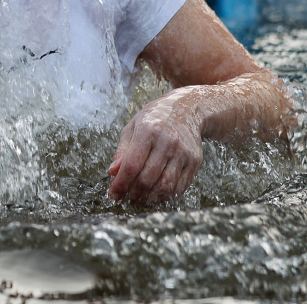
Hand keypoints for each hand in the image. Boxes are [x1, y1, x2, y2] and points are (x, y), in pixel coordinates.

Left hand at [107, 89, 203, 203]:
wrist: (188, 108)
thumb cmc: (155, 118)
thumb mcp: (133, 127)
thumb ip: (122, 151)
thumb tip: (112, 173)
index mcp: (148, 130)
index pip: (131, 165)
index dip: (120, 184)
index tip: (113, 194)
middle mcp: (167, 141)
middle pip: (147, 178)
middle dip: (134, 193)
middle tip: (127, 196)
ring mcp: (183, 152)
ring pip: (165, 186)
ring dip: (150, 198)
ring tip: (141, 196)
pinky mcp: (195, 161)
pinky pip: (180, 187)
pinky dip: (166, 196)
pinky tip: (157, 193)